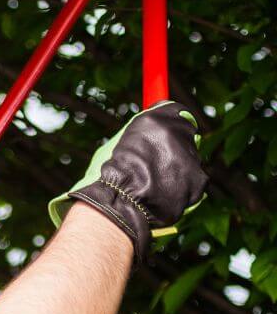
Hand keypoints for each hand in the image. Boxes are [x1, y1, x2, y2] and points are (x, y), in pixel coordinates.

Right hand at [48, 100, 207, 264]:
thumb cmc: (115, 175)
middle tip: (158, 166)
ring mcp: (190, 155)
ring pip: (191, 160)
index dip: (174, 125)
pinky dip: (185, 189)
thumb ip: (146, 131)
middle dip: (176, 149)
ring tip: (157, 184)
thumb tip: (163, 128)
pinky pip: (196, 181)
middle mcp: (176, 132)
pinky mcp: (198, 177)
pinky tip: (166, 194)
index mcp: (154, 119)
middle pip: (187, 137)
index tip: (171, 134)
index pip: (178, 112)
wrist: (120, 201)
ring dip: (179, 170)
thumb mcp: (123, 141)